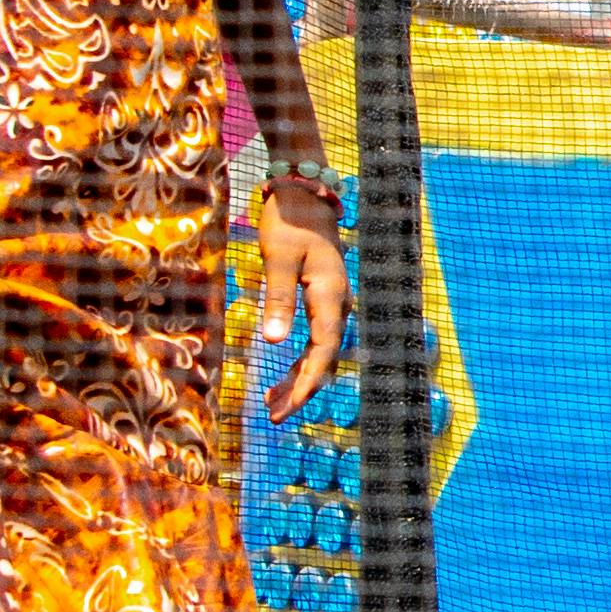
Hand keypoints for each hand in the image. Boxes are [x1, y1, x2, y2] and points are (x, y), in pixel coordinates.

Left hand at [247, 183, 346, 423]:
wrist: (304, 194)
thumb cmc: (289, 223)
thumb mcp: (278, 260)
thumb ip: (277, 300)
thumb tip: (273, 342)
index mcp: (331, 296)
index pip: (323, 351)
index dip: (307, 383)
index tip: (287, 408)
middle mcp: (338, 304)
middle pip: (323, 358)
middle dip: (300, 390)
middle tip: (274, 417)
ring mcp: (332, 302)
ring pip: (319, 352)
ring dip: (298, 378)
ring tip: (272, 403)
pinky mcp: (322, 298)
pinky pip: (315, 338)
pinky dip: (298, 360)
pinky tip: (281, 372)